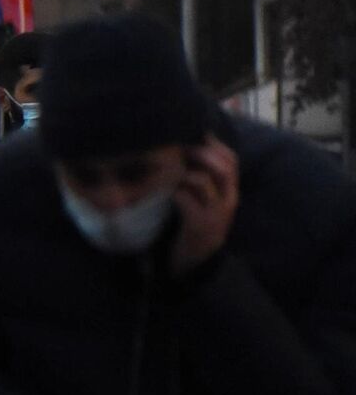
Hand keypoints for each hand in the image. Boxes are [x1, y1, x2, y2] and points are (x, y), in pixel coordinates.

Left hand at [170, 136, 238, 277]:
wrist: (195, 260)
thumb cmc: (195, 223)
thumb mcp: (205, 200)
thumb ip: (202, 178)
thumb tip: (186, 148)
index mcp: (230, 192)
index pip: (232, 160)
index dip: (214, 144)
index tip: (194, 134)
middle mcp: (228, 200)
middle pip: (222, 166)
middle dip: (199, 152)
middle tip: (177, 147)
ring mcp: (215, 213)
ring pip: (202, 180)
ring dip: (180, 170)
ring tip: (166, 168)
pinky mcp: (199, 224)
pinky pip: (186, 199)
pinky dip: (172, 189)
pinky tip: (163, 189)